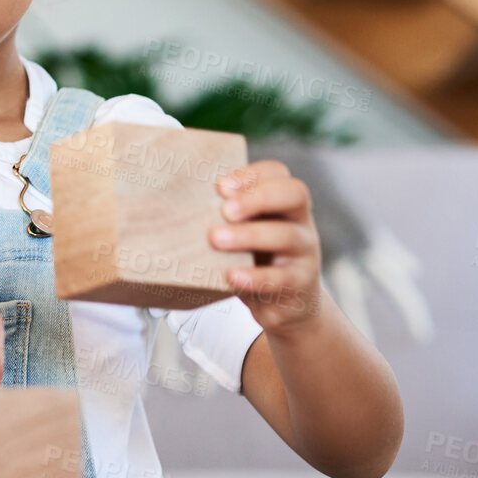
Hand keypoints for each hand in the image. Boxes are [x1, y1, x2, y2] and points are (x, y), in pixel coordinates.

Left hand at [212, 160, 322, 333]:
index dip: (251, 174)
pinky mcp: (300, 285)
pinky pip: (282, 278)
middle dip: (257, 197)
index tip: (219, 186)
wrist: (284, 304)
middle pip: (294, 194)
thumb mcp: (242, 233)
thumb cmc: (252, 259)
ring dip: (249, 235)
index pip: (278, 173)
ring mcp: (305, 253)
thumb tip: (171, 202)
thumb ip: (222, 216)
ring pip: (287, 235)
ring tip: (216, 239)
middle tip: (224, 210)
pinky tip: (232, 276)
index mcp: (284, 203)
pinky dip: (255, 277)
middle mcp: (300, 222)